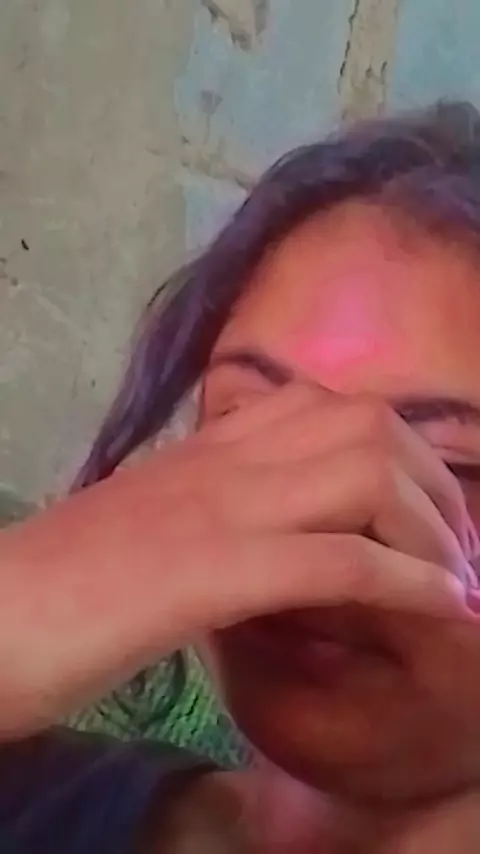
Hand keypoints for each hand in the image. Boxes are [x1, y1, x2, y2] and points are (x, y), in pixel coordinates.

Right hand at [0, 384, 474, 734]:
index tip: (423, 505)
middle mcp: (221, 460)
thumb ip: (211, 512)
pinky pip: (339, 562)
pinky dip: (408, 584)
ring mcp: (219, 508)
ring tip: (456, 579)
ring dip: (432, 528)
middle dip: (434, 484)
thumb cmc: (60, 585)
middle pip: (366, 426)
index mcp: (206, 449)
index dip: (396, 447)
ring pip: (365, 474)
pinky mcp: (210, 571)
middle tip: (457, 546)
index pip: (324, 406)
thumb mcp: (151, 529)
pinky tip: (445, 608)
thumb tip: (269, 534)